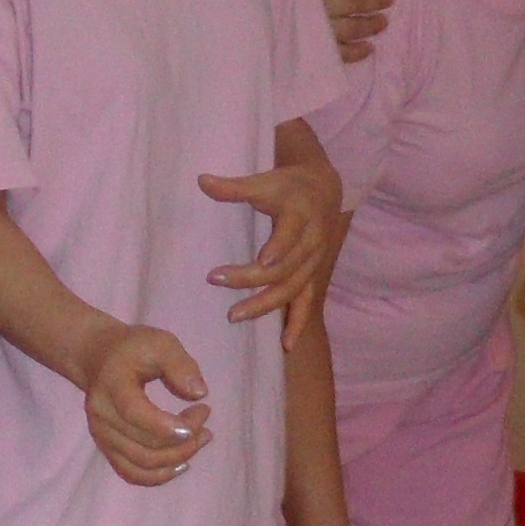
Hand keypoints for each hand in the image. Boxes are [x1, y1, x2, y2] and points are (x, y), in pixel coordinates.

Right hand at [81, 325, 211, 485]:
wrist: (98, 358)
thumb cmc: (133, 350)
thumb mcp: (160, 343)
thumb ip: (180, 364)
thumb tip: (199, 393)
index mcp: (112, 385)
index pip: (135, 413)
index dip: (167, 424)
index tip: (201, 412)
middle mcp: (102, 415)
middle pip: (145, 444)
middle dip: (184, 439)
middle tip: (205, 419)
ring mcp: (102, 436)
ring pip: (142, 463)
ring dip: (177, 458)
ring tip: (201, 439)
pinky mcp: (107, 449)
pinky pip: (133, 474)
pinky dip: (160, 475)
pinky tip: (182, 463)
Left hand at [199, 159, 345, 335]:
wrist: (323, 190)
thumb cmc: (287, 185)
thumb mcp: (264, 181)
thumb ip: (234, 187)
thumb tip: (201, 180)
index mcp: (300, 216)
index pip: (290, 234)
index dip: (278, 247)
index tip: (260, 260)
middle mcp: (310, 243)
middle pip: (284, 267)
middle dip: (251, 277)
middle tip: (216, 278)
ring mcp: (313, 262)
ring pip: (292, 289)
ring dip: (265, 304)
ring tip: (234, 315)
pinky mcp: (312, 275)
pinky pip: (307, 303)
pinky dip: (298, 324)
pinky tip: (285, 345)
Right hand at [317, 0, 391, 64]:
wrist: (231, 35)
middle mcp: (313, 4)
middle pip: (351, 1)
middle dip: (373, 0)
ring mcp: (314, 31)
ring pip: (350, 28)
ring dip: (369, 25)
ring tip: (384, 22)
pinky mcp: (313, 52)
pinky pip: (340, 54)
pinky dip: (357, 52)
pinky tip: (369, 48)